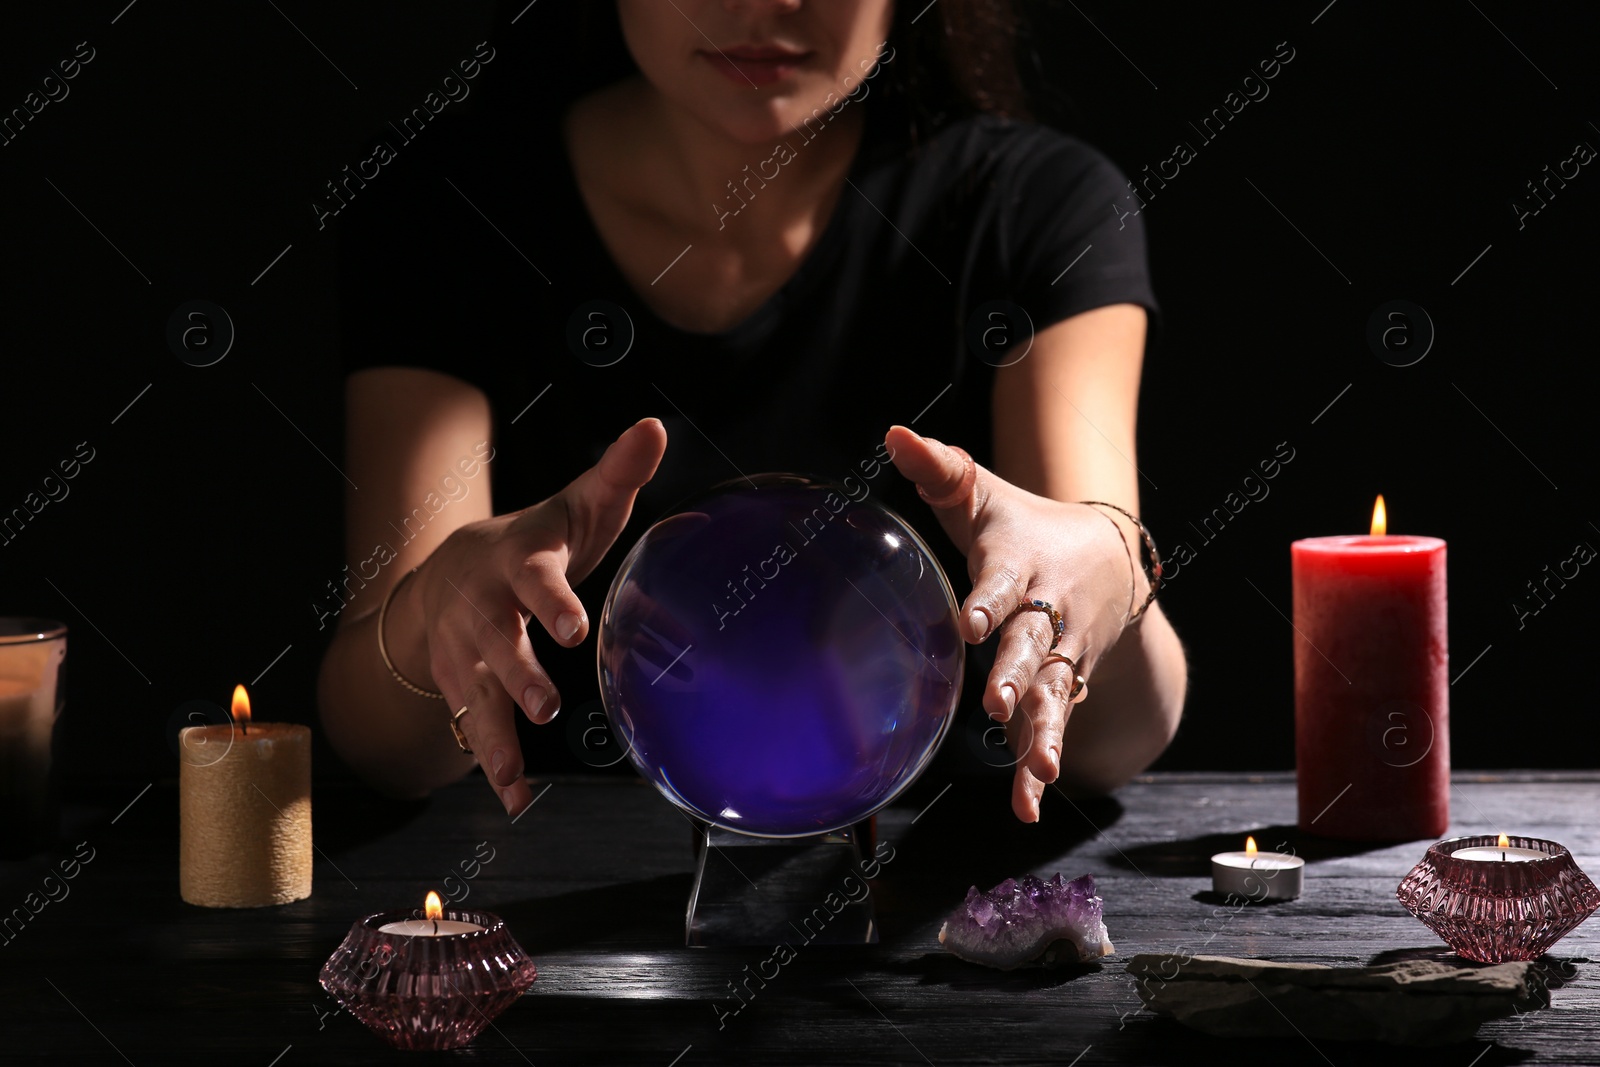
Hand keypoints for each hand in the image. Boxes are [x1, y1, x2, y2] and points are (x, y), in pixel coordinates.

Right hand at [407, 417, 667, 813]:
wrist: (446, 572)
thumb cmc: (533, 540)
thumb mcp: (573, 505)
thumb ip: (616, 472)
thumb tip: (653, 427)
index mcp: (516, 562)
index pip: (532, 577)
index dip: (550, 600)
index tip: (571, 624)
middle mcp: (483, 610)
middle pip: (497, 645)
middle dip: (519, 675)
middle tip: (547, 704)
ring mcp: (464, 652)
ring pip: (477, 696)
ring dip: (497, 736)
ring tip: (515, 775)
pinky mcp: (458, 687)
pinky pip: (474, 729)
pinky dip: (493, 768)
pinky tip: (515, 803)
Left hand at [884, 425, 1138, 822]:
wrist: (1109, 559)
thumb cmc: (1024, 526)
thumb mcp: (983, 494)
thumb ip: (938, 470)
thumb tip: (893, 435)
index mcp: (1022, 566)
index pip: (1005, 583)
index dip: (989, 602)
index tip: (971, 622)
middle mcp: (1047, 616)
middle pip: (1033, 647)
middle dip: (1017, 676)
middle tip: (997, 703)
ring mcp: (1060, 657)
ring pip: (1054, 697)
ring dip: (1043, 733)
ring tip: (1039, 770)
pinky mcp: (1062, 688)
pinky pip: (1051, 729)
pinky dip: (1038, 769)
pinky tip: (1027, 809)